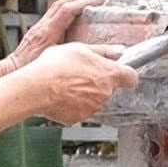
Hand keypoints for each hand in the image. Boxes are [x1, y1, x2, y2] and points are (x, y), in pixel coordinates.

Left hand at [0, 0, 107, 74]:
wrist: (10, 70)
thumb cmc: (29, 70)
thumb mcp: (52, 63)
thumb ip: (70, 55)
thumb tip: (92, 52)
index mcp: (46, 32)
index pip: (67, 10)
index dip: (84, 2)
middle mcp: (42, 25)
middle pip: (63, 2)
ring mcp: (40, 25)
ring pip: (59, 4)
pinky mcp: (39, 29)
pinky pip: (55, 11)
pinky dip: (68, 4)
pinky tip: (76, 4)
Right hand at [23, 42, 138, 125]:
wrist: (36, 88)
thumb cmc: (55, 66)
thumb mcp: (79, 48)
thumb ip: (104, 50)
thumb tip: (119, 50)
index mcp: (109, 74)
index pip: (131, 77)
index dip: (125, 74)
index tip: (119, 71)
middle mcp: (105, 93)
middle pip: (109, 88)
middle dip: (98, 82)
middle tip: (79, 73)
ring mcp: (93, 108)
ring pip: (94, 100)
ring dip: (85, 94)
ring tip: (66, 84)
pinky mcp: (78, 118)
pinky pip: (79, 111)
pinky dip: (72, 105)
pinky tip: (60, 95)